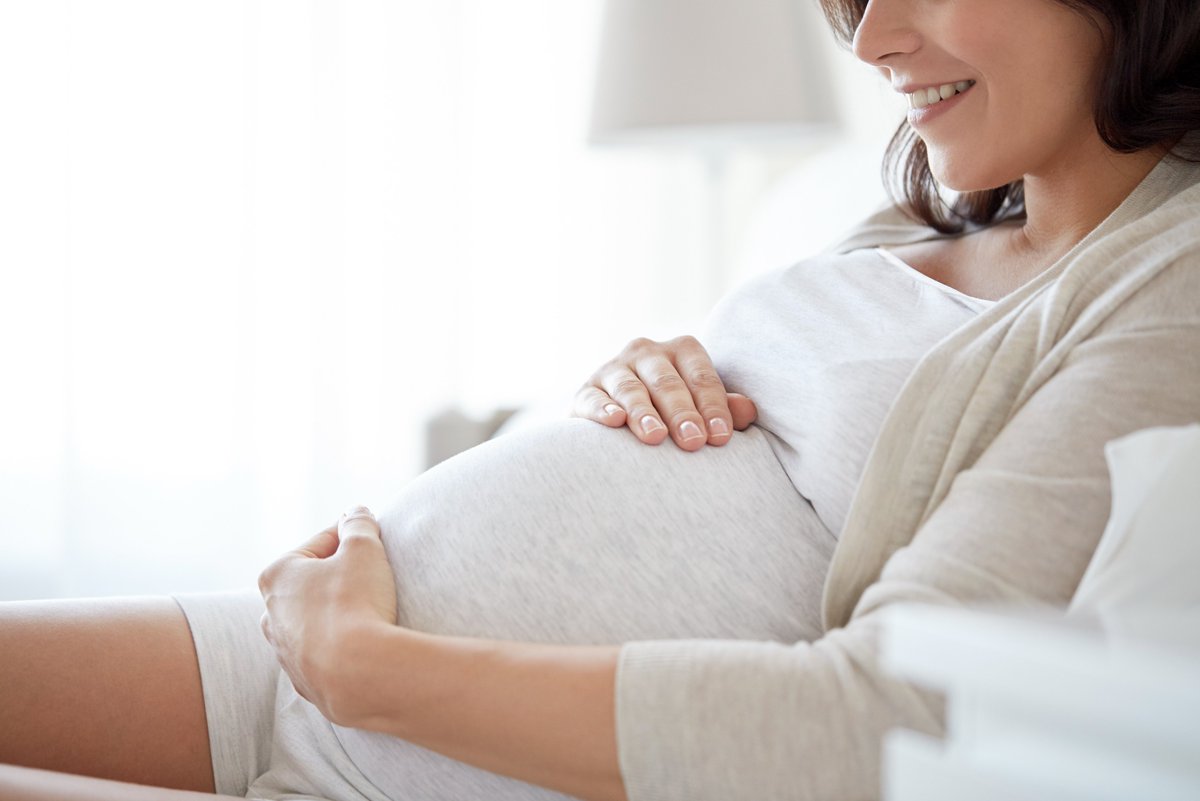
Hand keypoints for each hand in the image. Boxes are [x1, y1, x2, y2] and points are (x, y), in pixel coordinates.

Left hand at [257, 506, 396, 722]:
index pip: (321, 544)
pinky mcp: (304, 681)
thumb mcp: (363, 548)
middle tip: (374, 578)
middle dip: (342, 577)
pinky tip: (365, 644)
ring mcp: (284, 652)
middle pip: (314, 583)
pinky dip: (343, 646)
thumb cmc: (355, 603)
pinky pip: (325, 654)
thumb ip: (359, 524)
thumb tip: (356, 513)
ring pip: (315, 621)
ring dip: (340, 613)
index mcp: (276, 575)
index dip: (354, 539)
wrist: (358, 673)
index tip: (376, 543)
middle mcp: (270, 614)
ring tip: (371, 613)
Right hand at [572, 335, 756, 450]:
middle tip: (693, 442)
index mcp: (682, 350)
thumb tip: (749, 412)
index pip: (701, 377)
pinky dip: (604, 409)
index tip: (719, 437)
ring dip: (643, 413)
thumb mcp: (701, 406)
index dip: (712, 406)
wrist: (621, 416)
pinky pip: (593, 398)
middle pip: (667, 382)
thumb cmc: (674, 411)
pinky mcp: (586, 391)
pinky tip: (615, 421)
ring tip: (655, 437)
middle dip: (681, 413)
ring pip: (631, 388)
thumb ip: (724, 408)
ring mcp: (613, 369)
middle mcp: (646, 351)